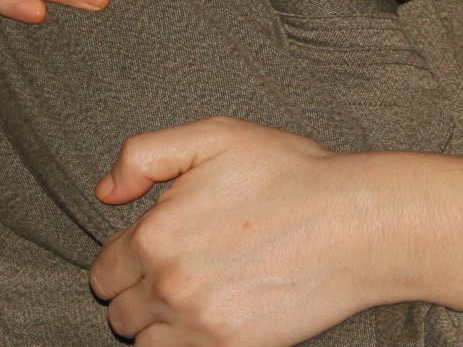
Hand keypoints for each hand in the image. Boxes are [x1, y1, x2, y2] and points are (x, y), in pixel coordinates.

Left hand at [91, 118, 385, 346]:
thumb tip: (107, 190)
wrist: (357, 223)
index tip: (155, 248)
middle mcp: (170, 287)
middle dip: (141, 290)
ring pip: (145, 342)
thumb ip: (145, 154)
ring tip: (198, 293)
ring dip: (160, 323)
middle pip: (120, 311)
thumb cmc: (295, 176)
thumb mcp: (217, 136)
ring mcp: (200, 325)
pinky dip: (188, 342)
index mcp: (157, 235)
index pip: (105, 270)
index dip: (127, 256)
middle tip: (182, 267)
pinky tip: (213, 316)